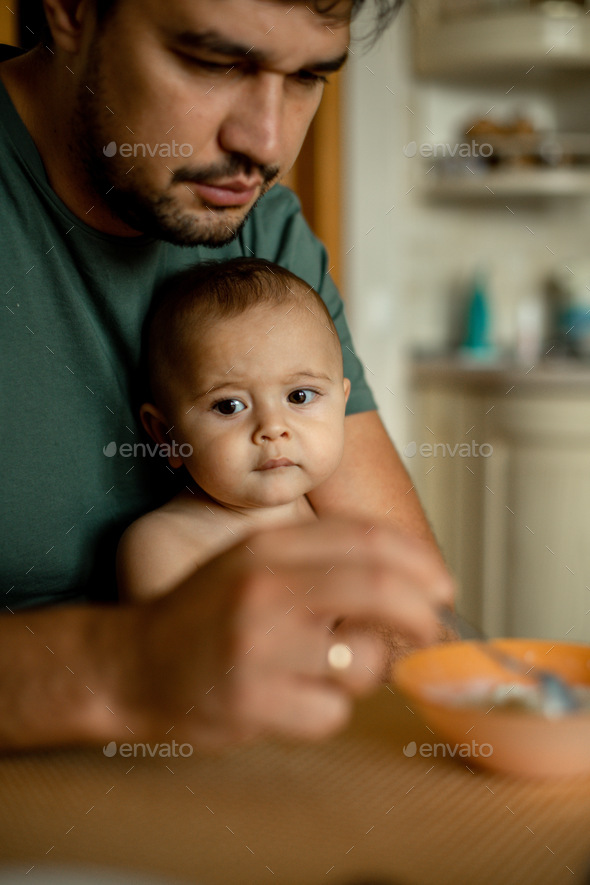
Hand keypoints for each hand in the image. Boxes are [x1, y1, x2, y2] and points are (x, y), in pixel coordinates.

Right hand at [134, 518, 452, 746]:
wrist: (134, 663)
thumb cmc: (206, 611)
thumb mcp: (255, 562)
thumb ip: (322, 559)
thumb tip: (409, 578)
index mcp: (268, 548)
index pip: (366, 538)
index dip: (419, 560)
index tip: (441, 583)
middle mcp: (266, 588)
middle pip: (379, 589)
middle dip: (422, 611)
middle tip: (433, 626)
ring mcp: (260, 647)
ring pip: (362, 663)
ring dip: (362, 671)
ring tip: (323, 668)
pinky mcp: (255, 702)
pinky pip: (333, 713)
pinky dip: (327, 710)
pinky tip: (291, 698)